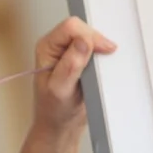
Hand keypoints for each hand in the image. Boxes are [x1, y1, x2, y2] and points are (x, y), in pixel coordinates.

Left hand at [32, 16, 116, 136]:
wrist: (60, 124)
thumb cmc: (54, 110)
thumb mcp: (60, 90)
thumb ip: (70, 66)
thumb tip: (82, 43)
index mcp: (46, 48)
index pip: (70, 28)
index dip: (89, 36)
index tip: (103, 50)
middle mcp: (56, 45)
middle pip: (82, 28)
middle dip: (96, 41)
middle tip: (106, 58)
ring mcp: (68, 51)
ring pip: (89, 35)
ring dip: (100, 47)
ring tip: (102, 65)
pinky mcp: (79, 57)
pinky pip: (94, 47)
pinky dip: (102, 54)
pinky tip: (102, 66)